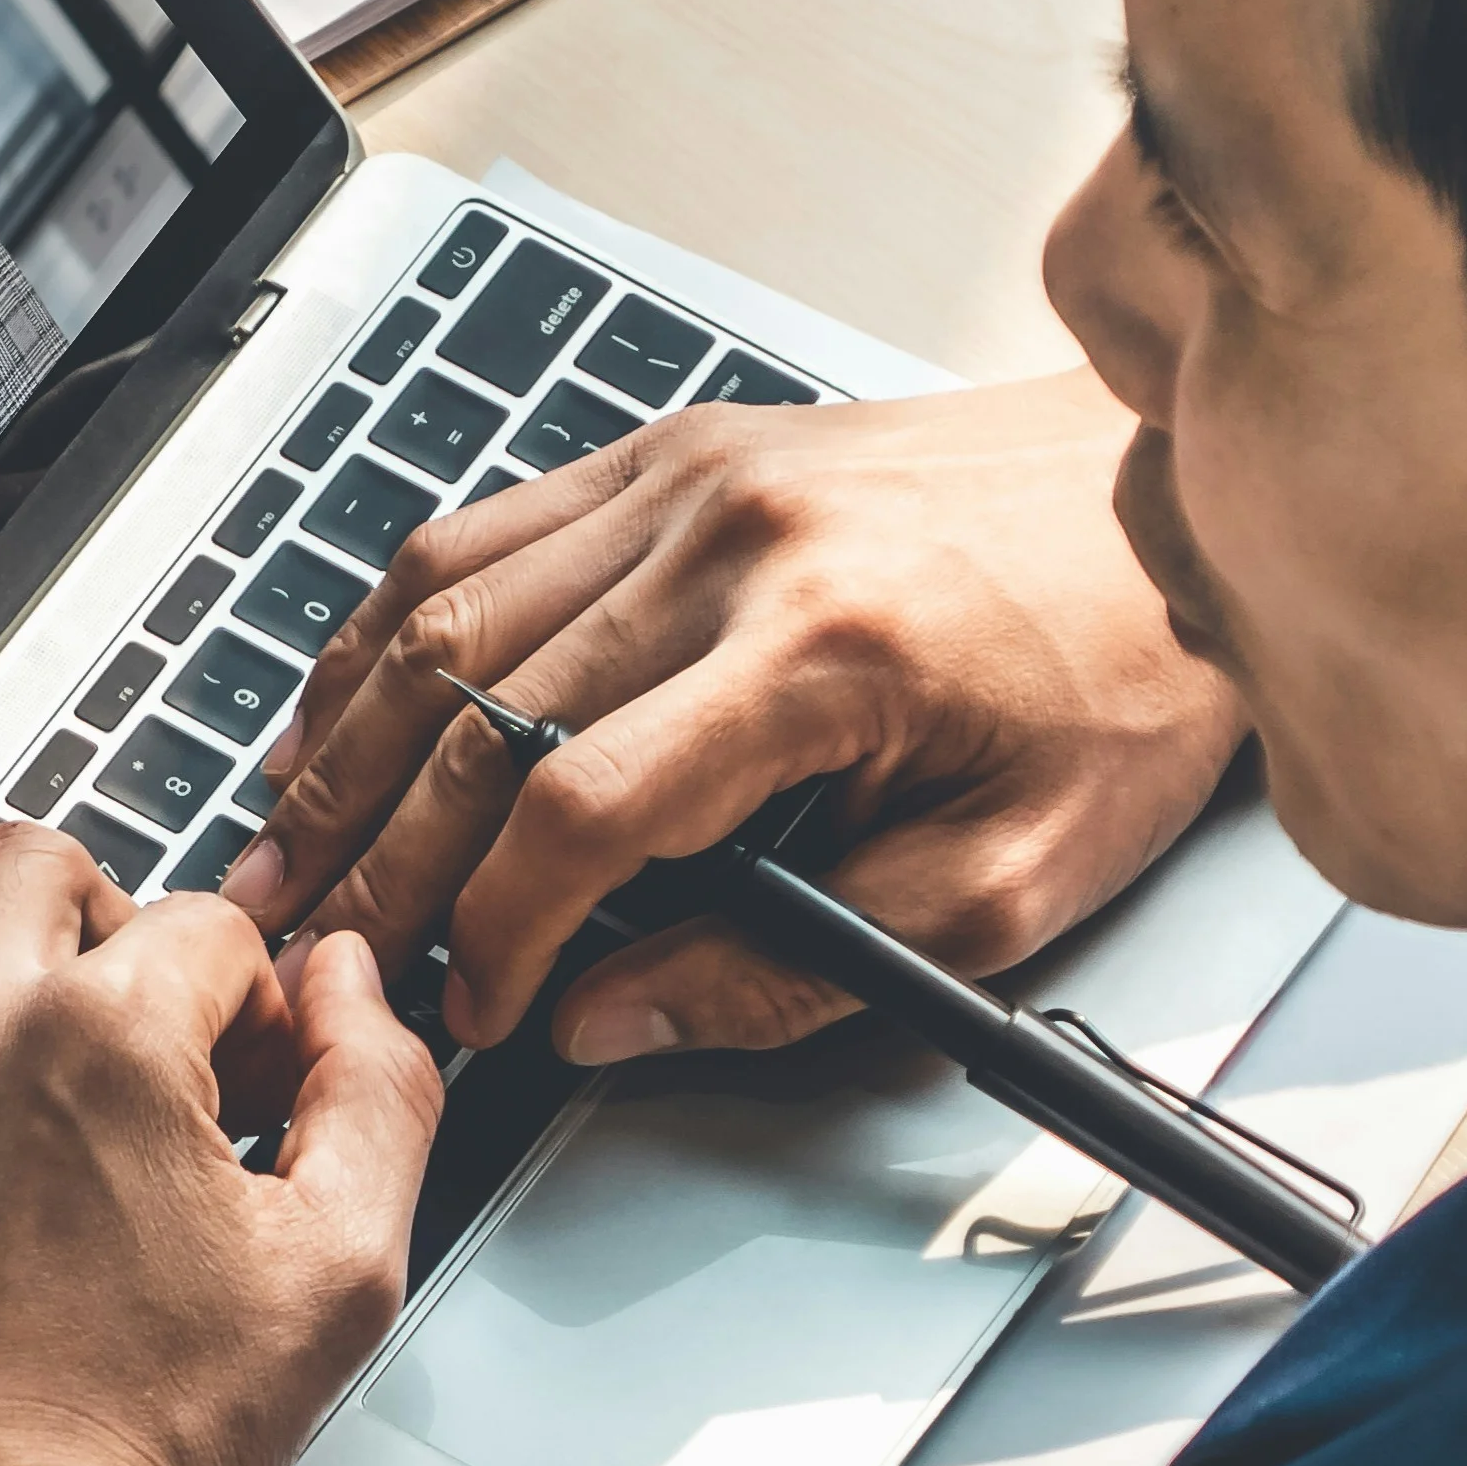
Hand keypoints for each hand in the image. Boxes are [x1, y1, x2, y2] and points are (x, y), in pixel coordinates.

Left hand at [0, 827, 442, 1465]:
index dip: (240, 1006)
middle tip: (114, 1042)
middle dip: (97, 934)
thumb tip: (352, 980)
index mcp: (101, 1036)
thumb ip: (378, 1090)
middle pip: (32, 869)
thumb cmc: (134, 1451)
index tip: (226, 1081)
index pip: (201, 926)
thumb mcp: (337, 1275)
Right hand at [216, 366, 1243, 1062]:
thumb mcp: (1003, 886)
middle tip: (323, 951)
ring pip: (444, 612)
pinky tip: (345, 707)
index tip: (477, 1009)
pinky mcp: (675, 448)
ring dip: (345, 743)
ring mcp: (689, 475)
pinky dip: (388, 629)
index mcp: (822, 647)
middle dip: (383, 856)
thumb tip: (609, 1018)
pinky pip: (480, 529)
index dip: (496, 928)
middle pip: (475, 709)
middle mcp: (733, 539)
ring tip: (288, 845)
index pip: (578, 803)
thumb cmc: (1119, 682)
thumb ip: (796, 971)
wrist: (1178, 502)